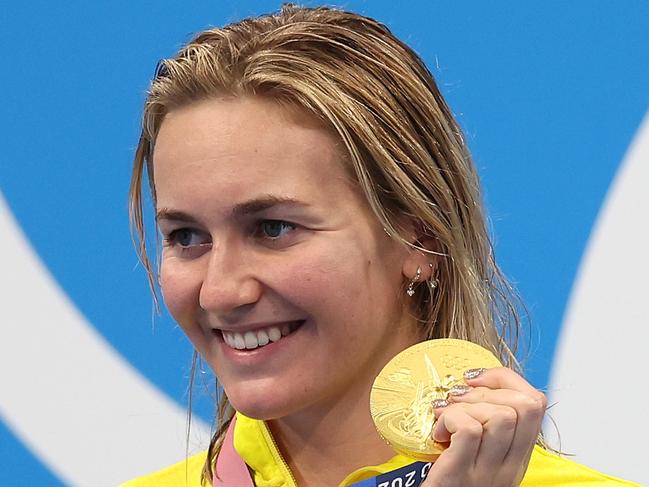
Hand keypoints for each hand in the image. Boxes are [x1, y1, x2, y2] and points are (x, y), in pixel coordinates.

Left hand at [421, 367, 546, 486]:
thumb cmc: (449, 483)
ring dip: (467, 405)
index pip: (536, 403)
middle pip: (526, 405)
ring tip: (445, 416)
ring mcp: (487, 473)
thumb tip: (475, 385)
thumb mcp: (478, 455)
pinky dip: (449, 419)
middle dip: (489, 388)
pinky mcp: (459, 475)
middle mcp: (509, 466)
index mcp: (516, 457)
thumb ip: (486, 427)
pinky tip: (438, 432)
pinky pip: (468, 429)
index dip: (508, 379)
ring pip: (501, 415)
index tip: (478, 379)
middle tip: (459, 398)